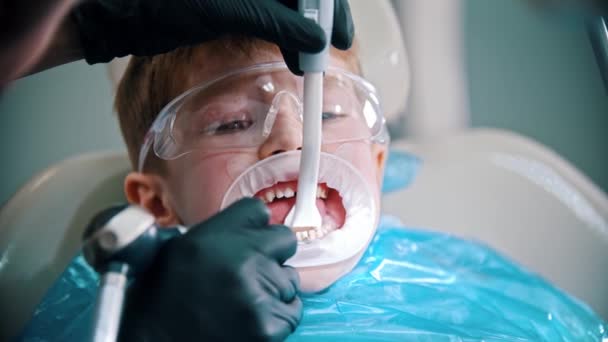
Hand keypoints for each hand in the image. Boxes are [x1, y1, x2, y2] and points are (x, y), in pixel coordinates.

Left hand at [72, 0, 353, 73]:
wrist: (113, 10)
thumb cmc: (157, 0)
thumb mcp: (223, 9)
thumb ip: (275, 20)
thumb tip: (315, 39)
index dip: (329, 7)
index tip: (341, 34)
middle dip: (318, 20)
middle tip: (328, 51)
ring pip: (288, 7)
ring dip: (302, 31)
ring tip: (308, 61)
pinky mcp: (230, 4)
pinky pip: (271, 15)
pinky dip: (283, 33)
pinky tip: (289, 51)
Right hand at [118, 198, 301, 340]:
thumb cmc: (163, 296)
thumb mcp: (180, 247)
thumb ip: (221, 232)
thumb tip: (256, 225)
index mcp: (215, 236)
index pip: (259, 211)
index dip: (255, 227)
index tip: (249, 241)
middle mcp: (241, 260)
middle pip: (284, 241)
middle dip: (271, 255)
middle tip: (249, 275)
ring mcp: (258, 294)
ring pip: (290, 279)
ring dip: (274, 288)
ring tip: (243, 301)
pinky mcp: (267, 326)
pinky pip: (292, 311)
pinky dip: (277, 317)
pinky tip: (250, 320)